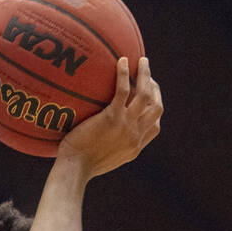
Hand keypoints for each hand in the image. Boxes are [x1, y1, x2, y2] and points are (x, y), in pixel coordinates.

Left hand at [57, 56, 161, 179]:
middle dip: (155, 89)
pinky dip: (124, 74)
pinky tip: (121, 61)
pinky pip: (123, 90)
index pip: (155, 126)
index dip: (155, 108)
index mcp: (135, 147)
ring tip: (141, 61)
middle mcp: (135, 135)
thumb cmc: (80, 166)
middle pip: (156, 107)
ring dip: (146, 75)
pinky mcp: (113, 118)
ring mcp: (126, 126)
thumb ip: (110, 146)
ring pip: (146, 95)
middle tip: (146, 75)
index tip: (150, 97)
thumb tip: (102, 135)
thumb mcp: (103, 159)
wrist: (75, 169)